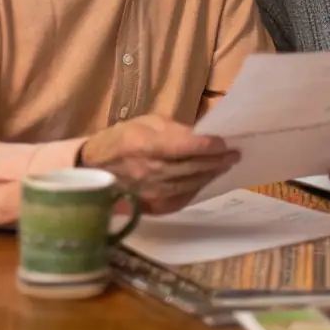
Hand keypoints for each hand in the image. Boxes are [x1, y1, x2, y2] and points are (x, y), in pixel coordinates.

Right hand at [80, 114, 239, 214]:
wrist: (95, 169)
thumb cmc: (122, 139)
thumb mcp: (146, 122)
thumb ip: (174, 129)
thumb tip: (201, 136)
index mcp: (144, 145)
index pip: (183, 147)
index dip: (206, 146)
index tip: (224, 142)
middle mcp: (148, 172)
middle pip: (190, 167)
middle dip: (215, 160)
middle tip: (234, 154)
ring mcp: (150, 192)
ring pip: (189, 184)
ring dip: (210, 174)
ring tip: (225, 165)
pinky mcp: (152, 207)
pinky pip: (182, 197)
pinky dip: (197, 187)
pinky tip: (207, 178)